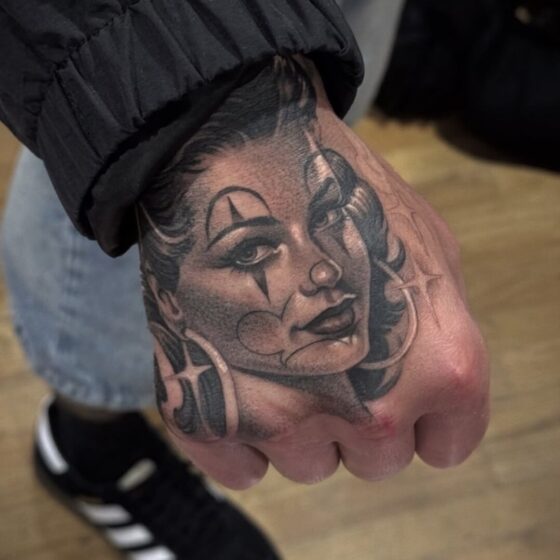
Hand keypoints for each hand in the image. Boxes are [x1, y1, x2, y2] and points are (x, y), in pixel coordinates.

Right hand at [137, 57, 488, 488]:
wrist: (235, 154)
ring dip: (300, 424)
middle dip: (358, 417)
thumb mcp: (431, 251)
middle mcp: (370, 408)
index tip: (395, 387)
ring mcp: (283, 418)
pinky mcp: (210, 416)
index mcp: (440, 367)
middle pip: (374, 460)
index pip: (445, 444)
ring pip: (308, 465)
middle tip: (327, 355)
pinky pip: (241, 471)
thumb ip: (443, 335)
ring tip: (276, 354)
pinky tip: (240, 386)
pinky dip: (242, 440)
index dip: (422, 416)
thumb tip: (424, 391)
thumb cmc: (339, 194)